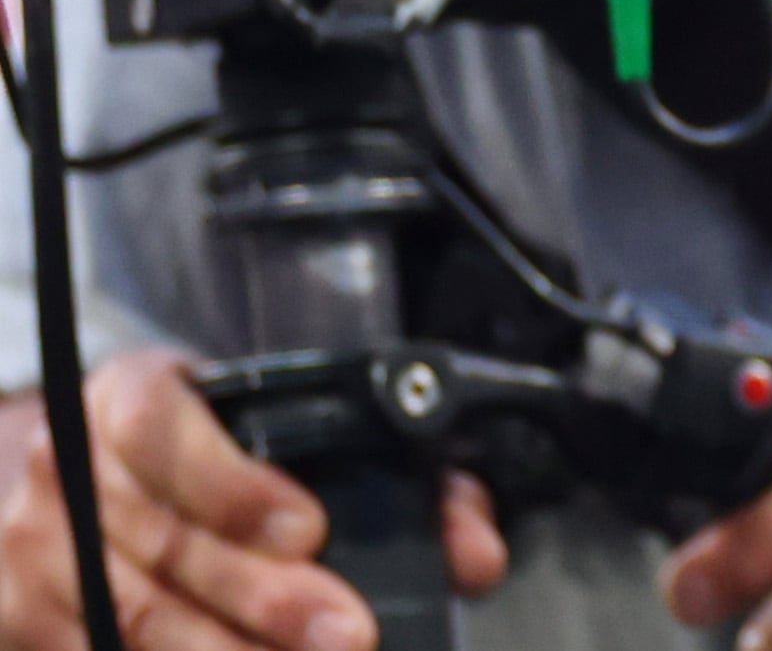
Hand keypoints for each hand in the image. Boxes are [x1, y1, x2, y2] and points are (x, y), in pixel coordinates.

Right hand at [2, 351, 502, 650]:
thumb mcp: (280, 427)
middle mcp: (67, 469)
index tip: (309, 529)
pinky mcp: (19, 619)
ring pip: (130, 615)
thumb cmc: (198, 453)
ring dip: (219, 650)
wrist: (75, 477)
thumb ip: (391, 470)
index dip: (236, 485)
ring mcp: (32, 550)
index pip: (166, 430)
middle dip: (262, 597)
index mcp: (130, 397)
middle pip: (165, 544)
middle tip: (345, 634)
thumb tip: (473, 550)